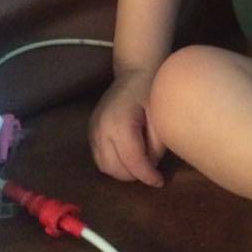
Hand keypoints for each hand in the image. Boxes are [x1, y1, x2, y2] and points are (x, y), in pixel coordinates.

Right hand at [89, 70, 164, 186]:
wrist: (135, 70)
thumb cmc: (151, 90)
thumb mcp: (160, 116)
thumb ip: (156, 144)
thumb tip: (150, 166)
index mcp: (120, 123)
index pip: (133, 161)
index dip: (147, 175)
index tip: (160, 181)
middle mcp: (101, 129)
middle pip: (116, 169)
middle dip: (135, 175)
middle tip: (152, 172)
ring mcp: (92, 130)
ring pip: (105, 167)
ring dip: (123, 172)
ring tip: (141, 165)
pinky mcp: (91, 131)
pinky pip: (100, 158)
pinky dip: (114, 163)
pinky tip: (129, 157)